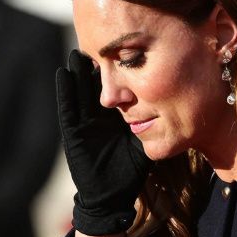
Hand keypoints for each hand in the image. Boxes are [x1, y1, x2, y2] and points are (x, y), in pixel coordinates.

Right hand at [55, 50, 148, 235]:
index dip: (117, 69)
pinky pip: (67, 108)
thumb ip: (153, 123)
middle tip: (98, 40)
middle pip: (95, 84)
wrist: (111, 197)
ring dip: (76, 72)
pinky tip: (62, 73)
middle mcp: (97, 116)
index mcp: (115, 116)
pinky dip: (64, 91)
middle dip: (96, 64)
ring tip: (76, 50)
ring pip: (79, 91)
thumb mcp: (144, 141)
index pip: (116, 87)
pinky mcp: (72, 132)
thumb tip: (174, 103)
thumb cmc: (129, 172)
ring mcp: (83, 122)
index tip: (123, 46)